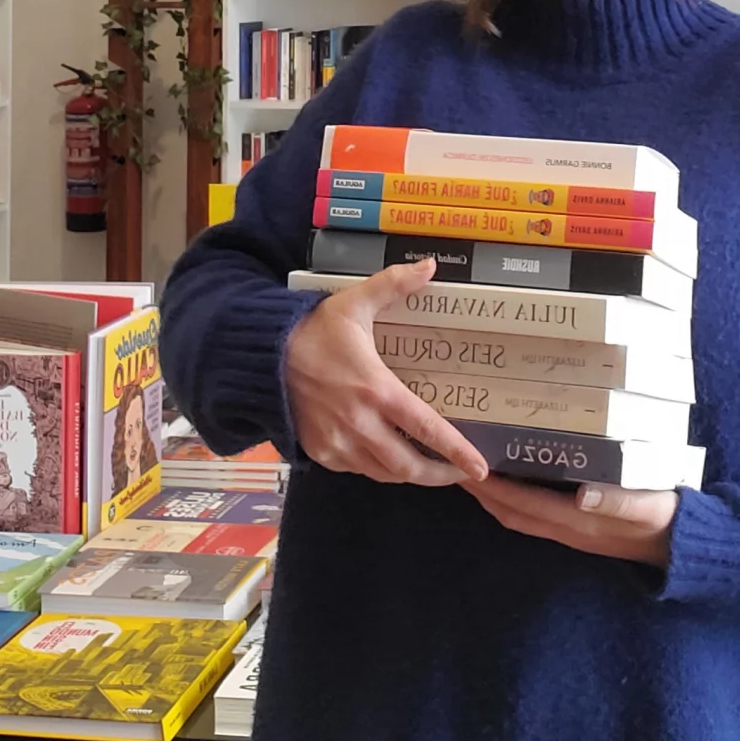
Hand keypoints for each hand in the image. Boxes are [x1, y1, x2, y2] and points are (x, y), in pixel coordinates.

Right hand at [285, 256, 488, 487]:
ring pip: (384, 473)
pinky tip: (388, 454)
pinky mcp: (320, 452)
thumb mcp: (354, 303)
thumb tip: (430, 265)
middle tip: (458, 473)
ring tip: (428, 465)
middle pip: (408, 466)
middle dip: (438, 475)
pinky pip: (357, 469)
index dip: (456, 452)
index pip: (426, 428)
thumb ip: (394, 285)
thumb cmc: (312, 329)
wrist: (259, 356)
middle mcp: (359, 424)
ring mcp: (337, 443)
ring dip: (408, 473)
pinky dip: (377, 468)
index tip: (480, 467)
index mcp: (376, 389)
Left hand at [459, 473, 677, 566]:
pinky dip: (515, 499)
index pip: (522, 503)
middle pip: (511, 513)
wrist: (684, 546)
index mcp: (578, 521)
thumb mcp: (647, 504)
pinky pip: (536, 515)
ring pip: (521, 516)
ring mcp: (572, 532)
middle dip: (481, 492)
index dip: (490, 487)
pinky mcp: (580, 529)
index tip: (464, 466)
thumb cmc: (666, 517)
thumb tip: (583, 493)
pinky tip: (514, 479)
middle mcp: (567, 529)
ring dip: (493, 497)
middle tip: (455, 463)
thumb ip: (618, 498)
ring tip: (474, 470)